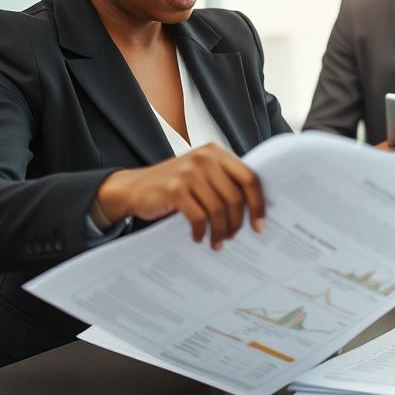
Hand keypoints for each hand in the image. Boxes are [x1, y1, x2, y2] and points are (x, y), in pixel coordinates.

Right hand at [95, 143, 264, 250]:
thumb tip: (254, 211)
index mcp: (216, 152)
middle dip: (236, 223)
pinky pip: (198, 217)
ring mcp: (188, 172)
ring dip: (219, 231)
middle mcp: (204, 158)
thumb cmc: (175, 185)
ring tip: (217, 242)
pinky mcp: (174, 189)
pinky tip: (197, 237)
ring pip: (218, 209)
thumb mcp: (202, 175)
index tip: (260, 225)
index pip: (249, 178)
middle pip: (235, 197)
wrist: (135, 187)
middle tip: (232, 237)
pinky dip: (200, 232)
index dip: (258, 204)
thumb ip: (224, 182)